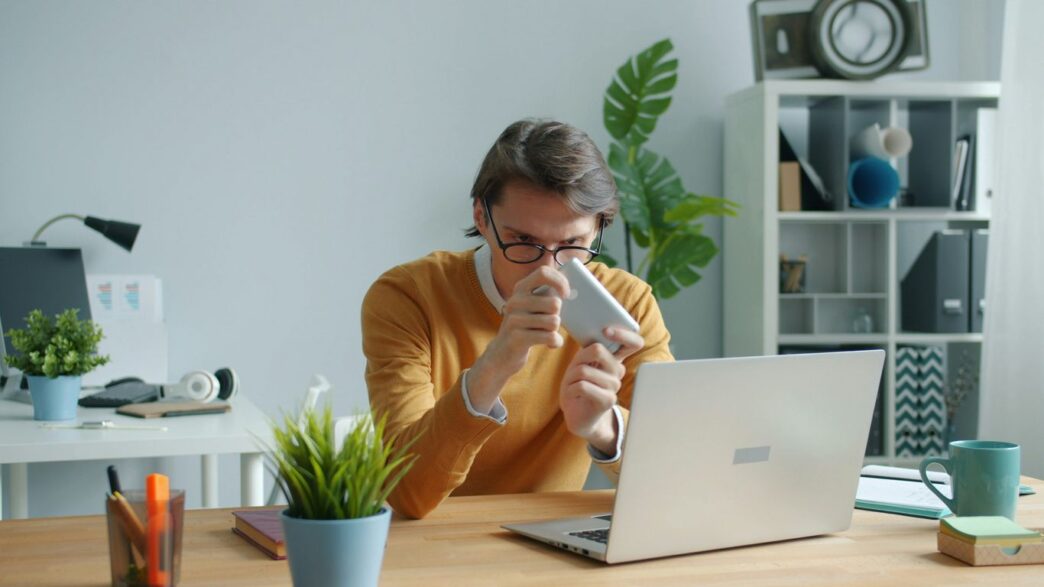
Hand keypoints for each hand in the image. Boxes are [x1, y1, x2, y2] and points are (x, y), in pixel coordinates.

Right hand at [467, 266, 570, 411]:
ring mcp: (514, 319)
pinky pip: (550, 337)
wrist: (503, 353)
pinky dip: (555, 342)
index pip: (544, 273)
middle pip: (555, 303)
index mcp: (520, 288)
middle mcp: (515, 301)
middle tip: (549, 322)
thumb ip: (547, 294)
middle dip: (558, 316)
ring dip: (555, 331)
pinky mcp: (517, 337)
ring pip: (554, 322)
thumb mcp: (533, 306)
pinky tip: (550, 344)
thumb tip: (570, 286)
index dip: (560, 281)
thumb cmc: (526, 327)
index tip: (566, 294)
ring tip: (546, 333)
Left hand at [559, 326, 643, 455]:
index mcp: (614, 359)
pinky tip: (573, 394)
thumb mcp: (579, 363)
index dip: (623, 334)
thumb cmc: (577, 385)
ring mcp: (615, 386)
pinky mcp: (608, 400)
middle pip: (598, 350)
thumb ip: (588, 350)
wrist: (577, 415)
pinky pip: (583, 385)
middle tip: (573, 372)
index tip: (607, 331)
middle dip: (577, 359)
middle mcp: (618, 371)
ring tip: (572, 385)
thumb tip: (595, 338)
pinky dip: (570, 389)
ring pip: (585, 370)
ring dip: (570, 377)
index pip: (634, 342)